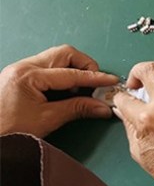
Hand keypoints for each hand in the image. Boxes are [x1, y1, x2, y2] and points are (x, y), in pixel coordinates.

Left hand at [0, 45, 118, 136]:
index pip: (71, 73)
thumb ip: (77, 109)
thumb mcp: (47, 120)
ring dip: (73, 71)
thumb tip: (102, 106)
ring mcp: (19, 70)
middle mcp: (23, 67)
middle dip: (84, 67)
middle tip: (95, 84)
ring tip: (81, 91)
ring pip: (56, 59)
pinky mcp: (19, 77)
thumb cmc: (8, 132)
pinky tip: (67, 91)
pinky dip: (62, 76)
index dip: (95, 78)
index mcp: (28, 75)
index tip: (111, 81)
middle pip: (64, 54)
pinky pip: (47, 68)